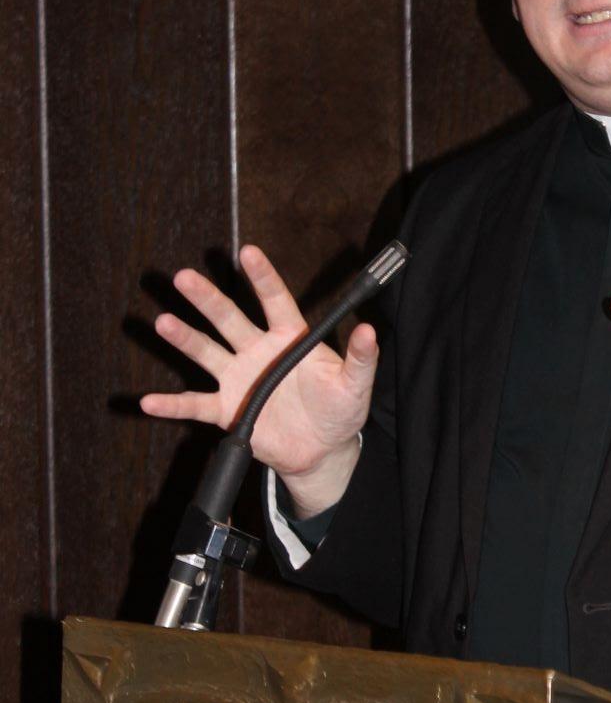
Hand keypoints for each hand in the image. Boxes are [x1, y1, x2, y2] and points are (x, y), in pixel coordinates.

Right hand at [140, 244, 375, 516]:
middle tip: (184, 278)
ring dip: (185, 339)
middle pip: (229, 319)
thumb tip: (369, 330)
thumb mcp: (355, 385)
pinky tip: (149, 401)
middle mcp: (258, 351)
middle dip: (207, 299)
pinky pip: (196, 405)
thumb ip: (361, 358)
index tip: (247, 251)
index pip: (274, 300)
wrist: (322, 451)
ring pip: (207, 353)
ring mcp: (239, 379)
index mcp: (289, 338)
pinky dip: (172, 404)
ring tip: (163, 322)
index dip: (262, 277)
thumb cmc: (339, 410)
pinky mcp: (228, 410)